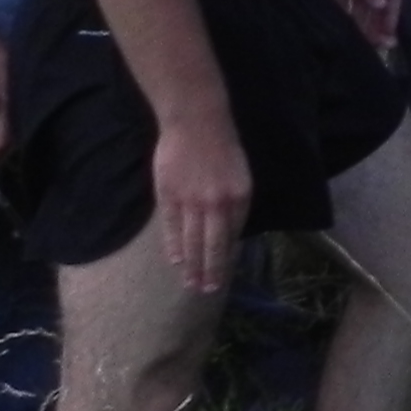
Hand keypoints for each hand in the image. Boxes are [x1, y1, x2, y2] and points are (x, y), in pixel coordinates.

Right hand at [152, 117, 251, 295]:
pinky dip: (174, 247)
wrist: (197, 120)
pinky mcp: (170, 197)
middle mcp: (218, 203)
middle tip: (209, 290)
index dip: (228, 256)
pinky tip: (175, 261)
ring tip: (191, 284)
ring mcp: (192, 201)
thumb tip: (229, 228)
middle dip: (212, 270)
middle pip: (214, 245)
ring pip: (193, 241)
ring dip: (193, 266)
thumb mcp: (239, 173)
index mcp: (240, 196)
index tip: (225, 274)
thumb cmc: (221, 144)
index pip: (234, 235)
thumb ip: (233, 201)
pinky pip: (172, 228)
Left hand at [318, 0, 401, 46]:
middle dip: (379, 24)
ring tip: (364, 42)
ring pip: (363, 4)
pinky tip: (346, 25)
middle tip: (379, 46)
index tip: (389, 37)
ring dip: (364, 21)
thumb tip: (382, 6)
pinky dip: (347, 11)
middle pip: (379, 4)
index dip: (391, 17)